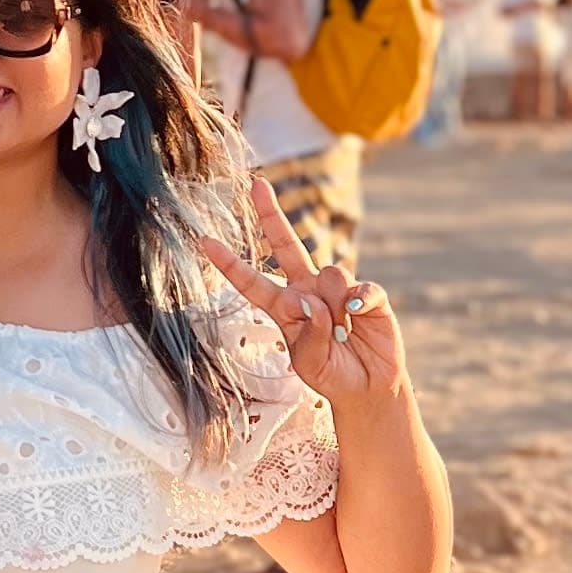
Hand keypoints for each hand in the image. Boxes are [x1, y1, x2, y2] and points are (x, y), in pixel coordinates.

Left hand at [203, 176, 409, 404]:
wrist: (368, 387)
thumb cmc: (332, 374)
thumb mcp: (309, 364)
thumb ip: (307, 335)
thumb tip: (311, 302)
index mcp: (284, 307)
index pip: (251, 282)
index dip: (229, 263)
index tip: (203, 241)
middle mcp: (308, 290)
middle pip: (285, 245)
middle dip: (271, 215)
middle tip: (257, 185)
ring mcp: (337, 290)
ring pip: (331, 273)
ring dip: (334, 308)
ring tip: (341, 335)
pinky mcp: (367, 295)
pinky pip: (360, 287)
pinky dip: (358, 301)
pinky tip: (356, 315)